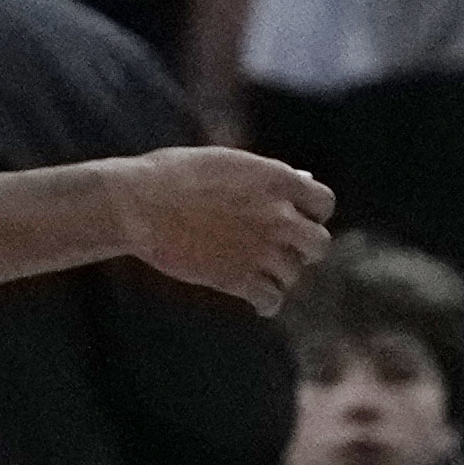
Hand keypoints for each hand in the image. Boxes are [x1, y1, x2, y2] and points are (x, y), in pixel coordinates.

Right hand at [104, 142, 334, 304]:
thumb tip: (299, 180)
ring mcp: (260, 249)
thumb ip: (267, 174)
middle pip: (319, 244)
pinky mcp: (238, 279)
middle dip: (303, 248)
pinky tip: (256, 298)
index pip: (324, 203)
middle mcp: (277, 216)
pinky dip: (266, 303)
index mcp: (276, 180)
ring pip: (293, 274)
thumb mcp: (227, 161)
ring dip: (279, 274)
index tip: (296, 218)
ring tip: (259, 272)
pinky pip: (271, 300)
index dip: (311, 212)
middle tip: (283, 249)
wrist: (138, 205)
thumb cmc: (173, 174)